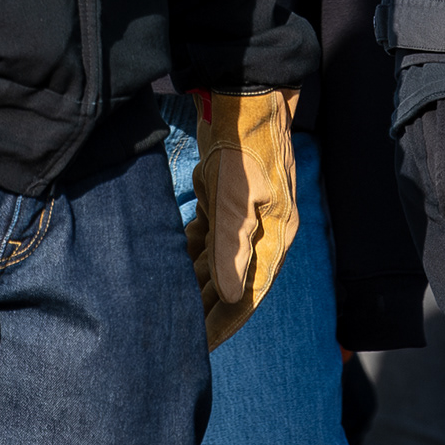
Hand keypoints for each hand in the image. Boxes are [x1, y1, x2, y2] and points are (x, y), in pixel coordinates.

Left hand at [184, 89, 300, 347]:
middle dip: (206, 312)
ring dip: (194, 287)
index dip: (226, 322)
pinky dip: (188, 257)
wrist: (243, 93)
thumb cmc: (243, 142)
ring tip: (169, 315)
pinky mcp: (224, 201)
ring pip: (215, 263)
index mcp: (275, 234)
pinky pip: (205, 240)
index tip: (202, 350)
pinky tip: (169, 274)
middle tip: (178, 343)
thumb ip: (230, 246)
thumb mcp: (234, 194)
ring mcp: (243, 216)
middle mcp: (262, 231)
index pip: (250, 292)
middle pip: (232, 284)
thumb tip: (231, 294)